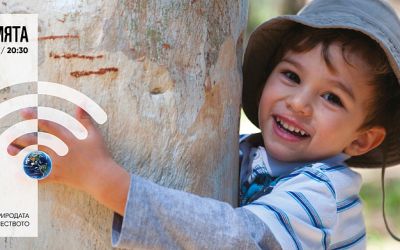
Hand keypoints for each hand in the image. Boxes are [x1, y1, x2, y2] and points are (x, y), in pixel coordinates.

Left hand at [7, 106, 129, 215]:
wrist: (101, 176)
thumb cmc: (99, 154)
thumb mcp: (94, 135)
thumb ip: (85, 119)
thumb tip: (81, 103)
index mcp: (68, 138)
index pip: (48, 125)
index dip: (35, 117)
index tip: (24, 112)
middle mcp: (59, 150)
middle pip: (36, 141)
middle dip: (22, 136)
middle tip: (9, 133)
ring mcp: (57, 164)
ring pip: (35, 157)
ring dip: (21, 153)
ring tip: (9, 149)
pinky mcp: (57, 175)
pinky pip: (40, 176)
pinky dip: (29, 176)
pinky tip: (17, 175)